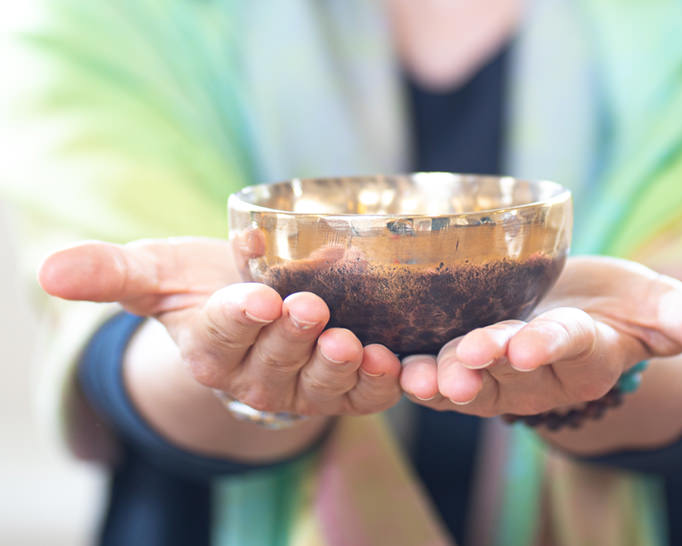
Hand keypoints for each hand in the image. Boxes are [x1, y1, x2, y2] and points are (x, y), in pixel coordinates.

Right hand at [39, 238, 401, 415]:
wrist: (257, 304)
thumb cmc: (206, 285)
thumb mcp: (159, 271)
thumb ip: (112, 272)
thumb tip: (48, 269)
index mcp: (211, 348)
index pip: (222, 335)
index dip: (239, 319)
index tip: (257, 298)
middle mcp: (255, 375)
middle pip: (274, 361)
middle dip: (291, 337)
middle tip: (308, 308)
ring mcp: (301, 387)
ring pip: (317, 385)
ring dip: (334, 366)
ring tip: (346, 341)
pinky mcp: (342, 390)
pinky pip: (360, 397)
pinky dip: (375, 384)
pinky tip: (388, 362)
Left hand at [400, 256, 681, 416]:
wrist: (569, 307)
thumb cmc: (617, 304)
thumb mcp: (663, 304)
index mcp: (588, 350)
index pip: (573, 347)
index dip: (554, 345)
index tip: (532, 343)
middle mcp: (540, 368)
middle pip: (513, 369)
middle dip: (488, 364)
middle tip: (461, 362)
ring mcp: (498, 369)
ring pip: (471, 379)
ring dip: (443, 377)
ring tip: (417, 375)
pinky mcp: (464, 359)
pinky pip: (439, 370)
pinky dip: (415, 369)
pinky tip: (391, 364)